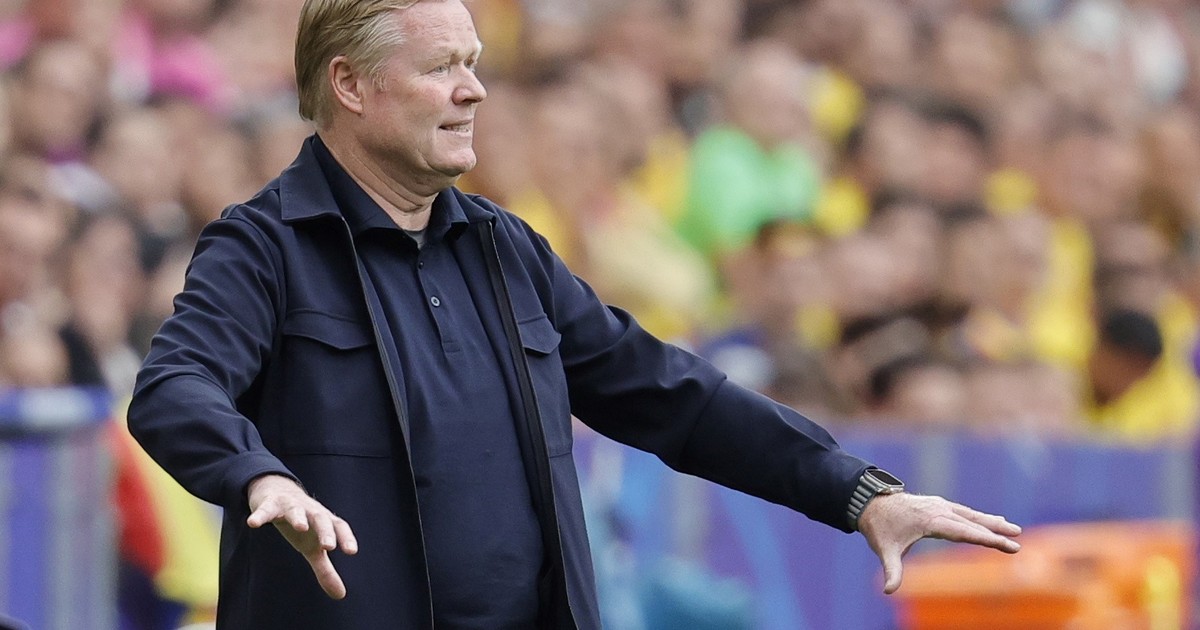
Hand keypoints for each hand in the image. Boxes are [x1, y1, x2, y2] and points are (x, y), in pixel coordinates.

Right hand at [246, 474, 358, 598]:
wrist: (278, 493)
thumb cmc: (303, 525)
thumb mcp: (312, 548)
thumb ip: (326, 570)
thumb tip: (341, 595)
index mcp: (324, 521)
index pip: (339, 527)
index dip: (346, 538)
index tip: (351, 551)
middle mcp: (310, 511)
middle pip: (320, 519)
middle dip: (325, 532)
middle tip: (328, 547)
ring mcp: (291, 505)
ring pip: (295, 510)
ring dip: (298, 517)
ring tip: (300, 527)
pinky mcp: (270, 504)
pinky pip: (265, 509)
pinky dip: (260, 515)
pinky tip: (253, 523)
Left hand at [857, 493, 1020, 594]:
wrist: (870, 503)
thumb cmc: (880, 528)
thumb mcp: (884, 550)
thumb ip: (891, 571)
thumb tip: (888, 592)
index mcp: (931, 520)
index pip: (965, 532)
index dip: (987, 539)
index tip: (1007, 544)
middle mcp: (939, 509)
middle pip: (972, 522)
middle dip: (995, 531)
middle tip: (1017, 538)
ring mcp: (939, 505)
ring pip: (970, 515)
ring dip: (991, 522)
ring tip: (1012, 529)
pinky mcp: (938, 504)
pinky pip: (963, 512)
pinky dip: (979, 517)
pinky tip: (992, 521)